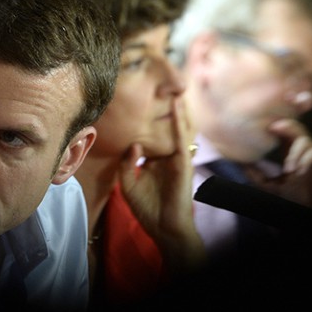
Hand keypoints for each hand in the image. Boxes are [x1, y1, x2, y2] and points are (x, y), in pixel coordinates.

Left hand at [118, 96, 205, 272]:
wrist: (164, 228)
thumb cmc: (147, 209)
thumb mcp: (128, 184)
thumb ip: (127, 163)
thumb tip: (134, 143)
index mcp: (154, 160)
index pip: (150, 134)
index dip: (145, 119)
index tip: (132, 100)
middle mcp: (166, 156)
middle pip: (166, 127)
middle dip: (165, 108)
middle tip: (161, 84)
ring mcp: (177, 159)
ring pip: (178, 129)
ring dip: (177, 109)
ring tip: (174, 87)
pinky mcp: (183, 164)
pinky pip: (181, 139)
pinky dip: (179, 123)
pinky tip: (177, 107)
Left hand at [244, 118, 311, 214]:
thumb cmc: (295, 196)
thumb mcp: (270, 186)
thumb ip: (256, 175)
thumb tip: (241, 164)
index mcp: (289, 150)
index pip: (283, 132)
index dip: (275, 126)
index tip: (264, 126)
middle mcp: (303, 148)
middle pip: (296, 128)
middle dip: (285, 126)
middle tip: (274, 128)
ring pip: (305, 140)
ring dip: (294, 153)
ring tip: (290, 170)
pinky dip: (306, 160)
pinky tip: (300, 171)